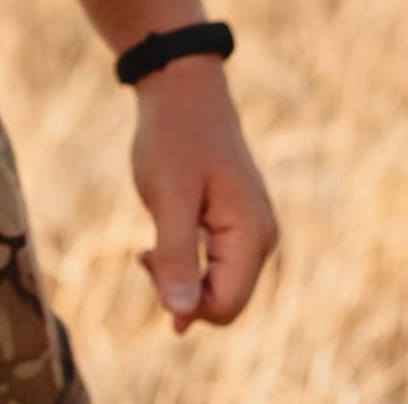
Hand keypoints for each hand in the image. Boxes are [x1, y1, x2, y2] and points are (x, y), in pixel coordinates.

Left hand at [132, 56, 277, 332]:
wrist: (183, 91)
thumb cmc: (173, 139)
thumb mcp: (168, 198)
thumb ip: (175, 257)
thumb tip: (181, 317)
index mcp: (252, 234)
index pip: (226, 306)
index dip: (184, 304)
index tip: (147, 261)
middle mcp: (263, 238)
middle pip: (225, 302)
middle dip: (181, 291)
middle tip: (144, 253)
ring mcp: (253, 231)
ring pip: (219, 287)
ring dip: (181, 278)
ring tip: (149, 247)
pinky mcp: (238, 225)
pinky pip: (217, 267)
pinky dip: (187, 264)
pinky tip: (159, 246)